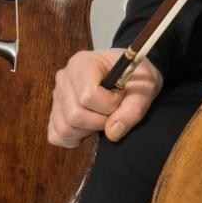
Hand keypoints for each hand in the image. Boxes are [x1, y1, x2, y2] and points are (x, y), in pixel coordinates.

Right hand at [45, 46, 159, 147]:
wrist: (128, 74)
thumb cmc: (135, 77)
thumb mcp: (146, 88)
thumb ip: (134, 109)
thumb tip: (112, 133)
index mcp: (82, 63)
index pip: (88, 96)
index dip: (109, 105)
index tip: (121, 97)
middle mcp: (64, 78)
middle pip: (74, 115)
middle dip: (99, 122)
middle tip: (113, 112)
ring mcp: (57, 96)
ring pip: (65, 128)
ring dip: (87, 131)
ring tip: (101, 118)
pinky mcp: (55, 112)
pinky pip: (56, 135)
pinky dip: (72, 139)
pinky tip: (87, 129)